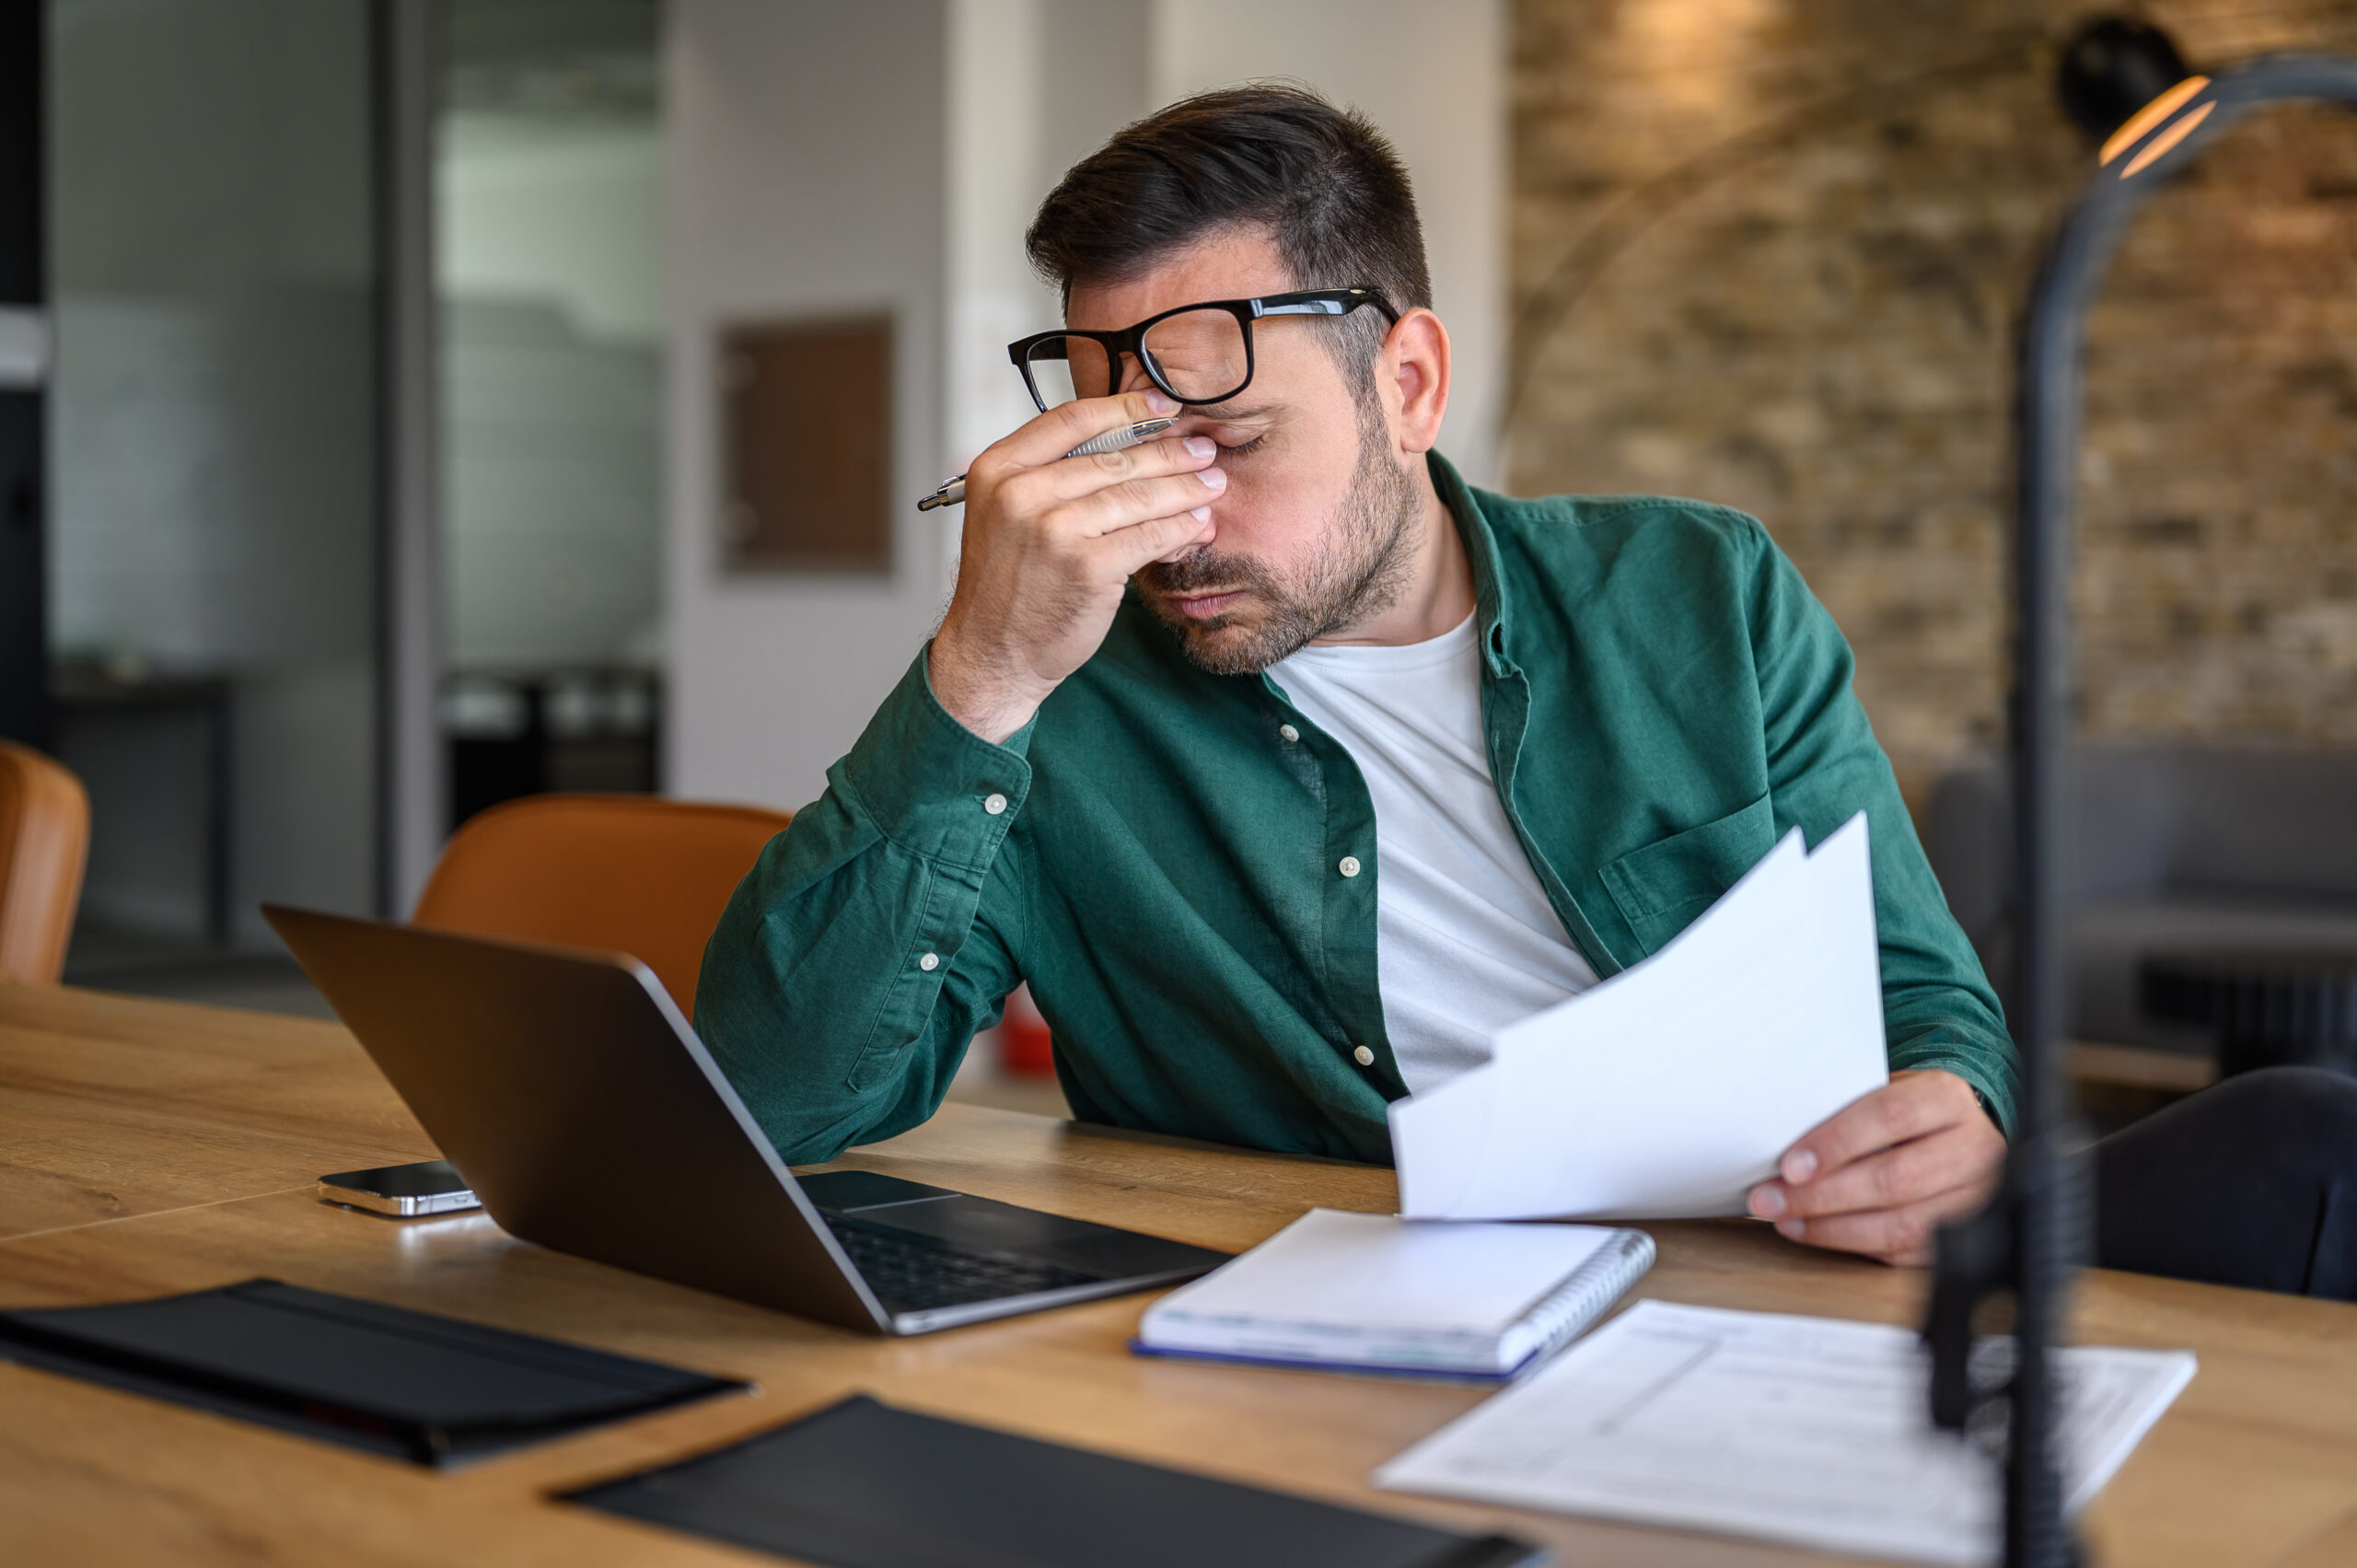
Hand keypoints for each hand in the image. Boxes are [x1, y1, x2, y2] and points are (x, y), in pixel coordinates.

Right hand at [929, 389, 1223, 742]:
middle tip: (1203, 449)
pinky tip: (1197, 524)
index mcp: (998, 469)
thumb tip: (1126, 444)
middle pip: (1113, 458)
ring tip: (1211, 485)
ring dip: (1184, 489)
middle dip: (1169, 452)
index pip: (1072, 420)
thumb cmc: (1006, 586)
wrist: (993, 652)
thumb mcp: (1007, 514)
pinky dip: (1179, 529)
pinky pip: (1148, 536)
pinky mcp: (1088, 567)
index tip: (1162, 405)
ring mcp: (1054, 530)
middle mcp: (1021, 494)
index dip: (1125, 407)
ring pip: (1137, 496)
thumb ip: (1051, 476)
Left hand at [1746, 1069, 2004, 1265]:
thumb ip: (1848, 1109)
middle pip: (1895, 1179)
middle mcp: (1972, 1149)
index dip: (1836, 1143)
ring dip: (1833, 1228)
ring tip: (1787, 1221)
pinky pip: (1906, 1251)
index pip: (1891, 1117)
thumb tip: (1784, 1144)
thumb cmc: (1909, 1109)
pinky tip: (1817, 1233)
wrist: (1961, 1131)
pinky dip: (1854, 1245)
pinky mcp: (1966, 1235)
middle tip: (1771, 1200)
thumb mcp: (1886, 1089)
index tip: (1789, 1166)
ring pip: (1902, 1225)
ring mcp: (1975, 1197)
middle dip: (1823, 1196)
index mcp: (1948, 1099)